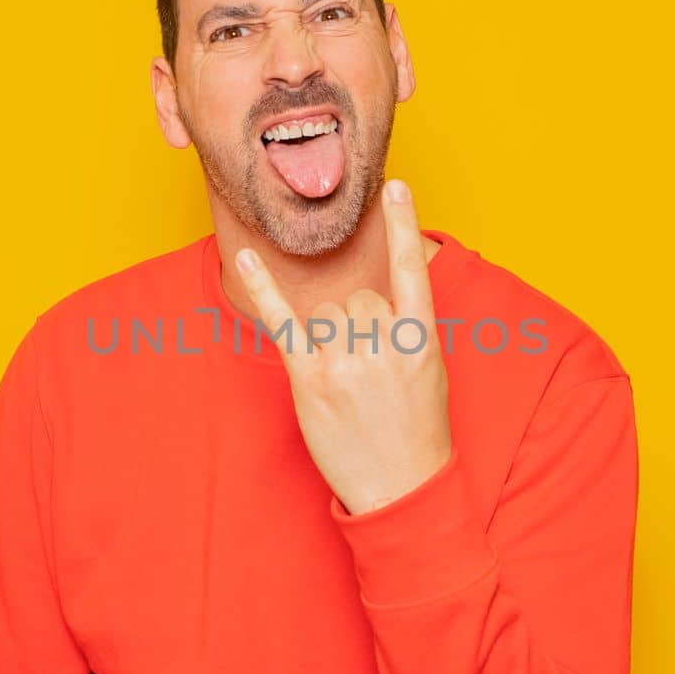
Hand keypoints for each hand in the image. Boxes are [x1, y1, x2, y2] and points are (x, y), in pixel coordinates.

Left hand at [236, 179, 452, 514]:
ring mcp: (346, 360)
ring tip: (348, 385)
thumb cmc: (418, 432)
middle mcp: (384, 343)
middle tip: (369, 375)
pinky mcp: (310, 378)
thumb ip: (408, 331)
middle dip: (359, 328)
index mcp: (421, 339)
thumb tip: (378, 302)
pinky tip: (244, 259)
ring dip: (332, 341)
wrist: (403, 488)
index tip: (396, 185)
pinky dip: (262, 288)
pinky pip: (283, 321)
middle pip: (357, 299)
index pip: (410, 270)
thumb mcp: (430, 373)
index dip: (404, 225)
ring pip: (327, 314)